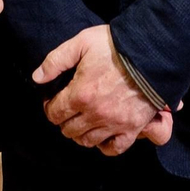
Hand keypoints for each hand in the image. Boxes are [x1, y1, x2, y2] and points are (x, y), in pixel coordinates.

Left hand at [34, 24, 167, 153]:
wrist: (152, 52)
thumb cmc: (116, 45)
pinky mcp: (132, 127)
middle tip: (68, 109)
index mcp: (80, 94)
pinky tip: (102, 136)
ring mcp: (114, 123)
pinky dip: (105, 146)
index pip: (54, 113)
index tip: (53, 99)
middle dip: (64, 120)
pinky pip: (114, 148)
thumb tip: (37, 78)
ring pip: (87, 141)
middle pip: (68, 130)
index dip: (50, 106)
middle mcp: (95, 114)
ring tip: (82, 122)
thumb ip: (55, 61)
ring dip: (80, 134)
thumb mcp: (81, 42)